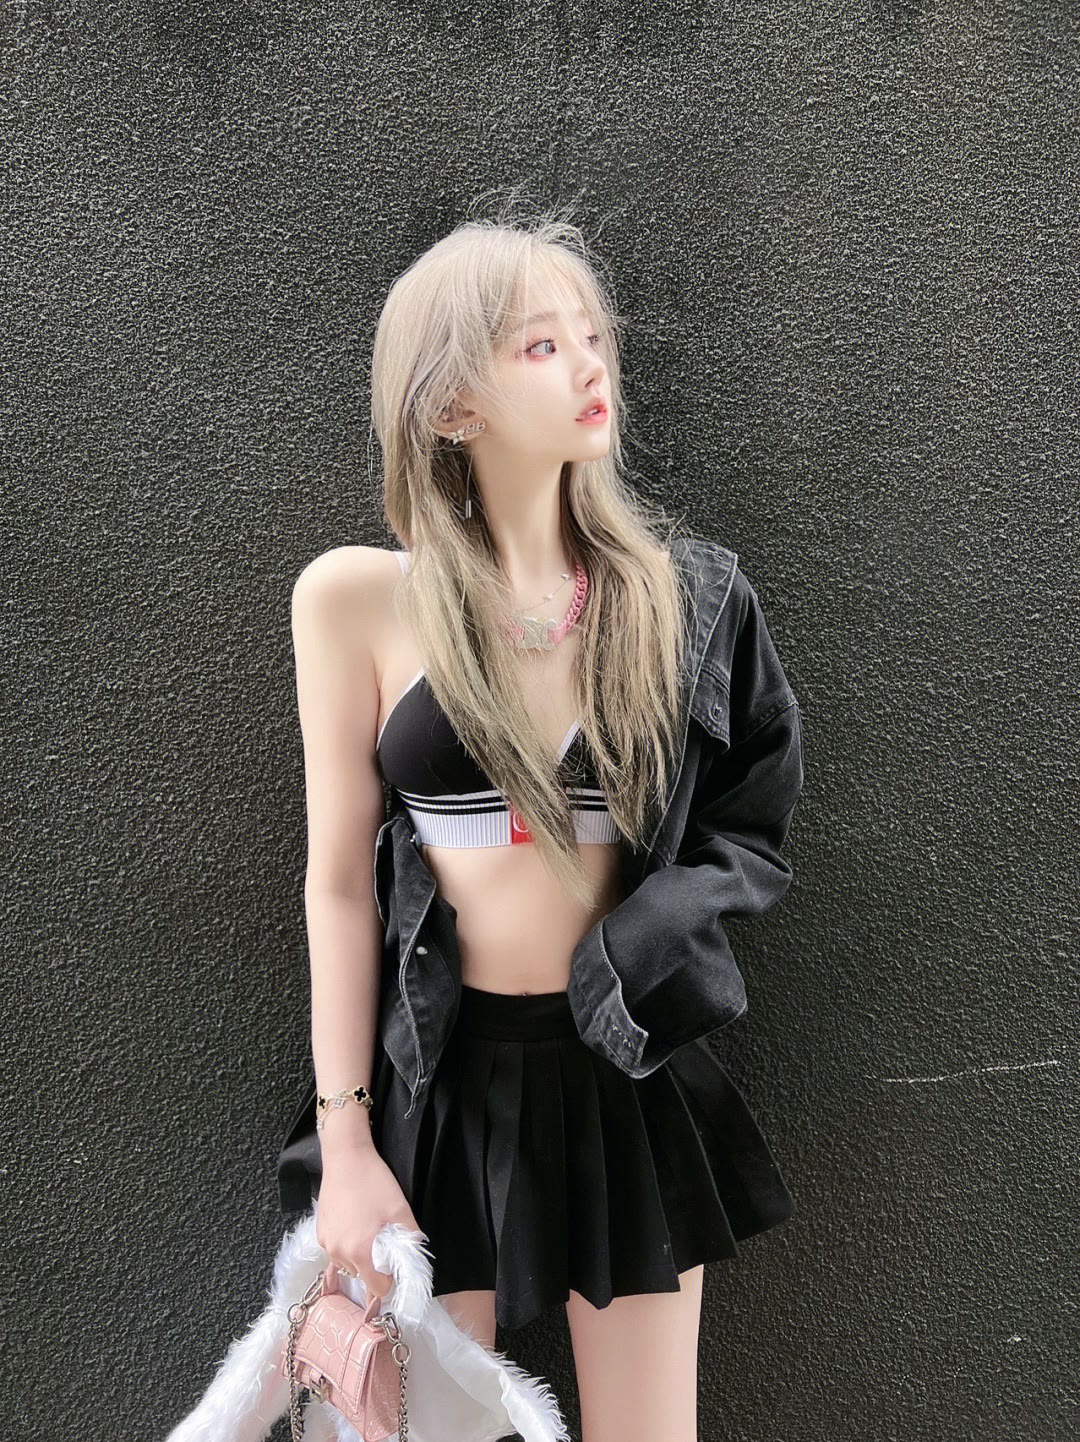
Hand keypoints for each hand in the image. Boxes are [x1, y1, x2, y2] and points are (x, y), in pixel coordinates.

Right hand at [315, 1144, 421, 1301]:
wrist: (346, 1158)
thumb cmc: (373, 1182)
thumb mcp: (400, 1209)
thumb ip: (409, 1237)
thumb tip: (414, 1255)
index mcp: (359, 1251)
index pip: (377, 1288)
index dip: (390, 1280)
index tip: (394, 1266)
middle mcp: (338, 1252)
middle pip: (362, 1275)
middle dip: (374, 1264)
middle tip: (382, 1239)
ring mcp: (326, 1243)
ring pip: (348, 1264)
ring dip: (359, 1255)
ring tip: (367, 1229)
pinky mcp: (320, 1232)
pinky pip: (337, 1250)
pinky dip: (347, 1244)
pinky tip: (354, 1223)